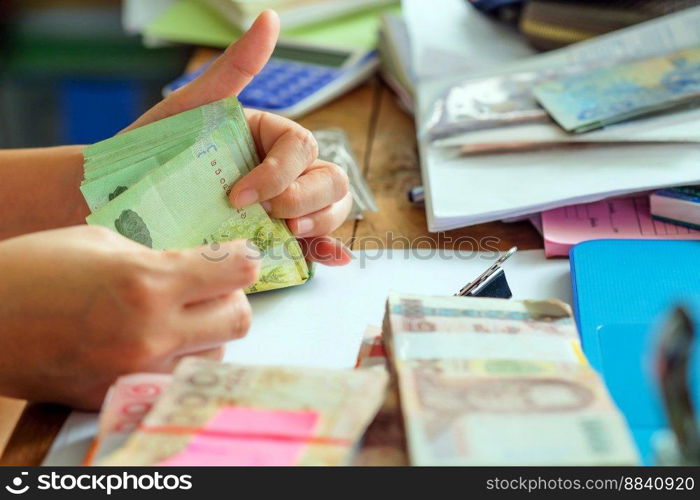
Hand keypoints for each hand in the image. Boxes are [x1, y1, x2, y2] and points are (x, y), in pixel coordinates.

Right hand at [0, 226, 258, 408]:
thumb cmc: (33, 269)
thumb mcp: (100, 243)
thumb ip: (156, 257)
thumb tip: (192, 268)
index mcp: (149, 282)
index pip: (238, 271)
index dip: (243, 258)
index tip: (237, 255)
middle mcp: (153, 333)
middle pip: (241, 319)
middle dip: (232, 298)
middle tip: (209, 288)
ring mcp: (139, 371)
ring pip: (216, 354)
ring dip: (207, 333)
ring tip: (177, 317)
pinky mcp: (122, 395)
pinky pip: (177, 378)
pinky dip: (177, 359)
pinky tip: (153, 342)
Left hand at [127, 11, 352, 265]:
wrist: (121, 198)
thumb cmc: (154, 149)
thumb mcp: (191, 106)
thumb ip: (234, 69)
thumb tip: (269, 20)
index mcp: (269, 137)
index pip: (301, 150)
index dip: (279, 173)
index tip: (239, 194)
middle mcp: (283, 170)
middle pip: (329, 179)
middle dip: (307, 199)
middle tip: (273, 216)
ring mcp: (282, 205)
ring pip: (331, 208)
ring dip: (322, 221)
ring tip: (291, 235)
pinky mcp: (274, 237)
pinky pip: (315, 242)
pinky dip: (329, 249)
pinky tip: (331, 257)